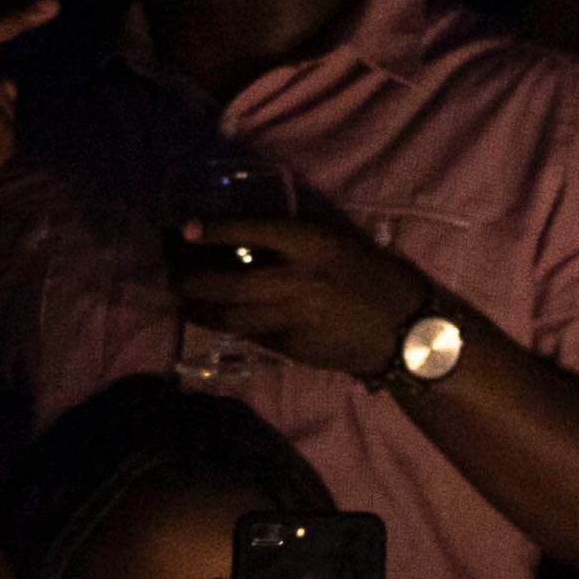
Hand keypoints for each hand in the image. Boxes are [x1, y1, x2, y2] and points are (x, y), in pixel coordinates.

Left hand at [170, 214, 434, 380]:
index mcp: (315, 245)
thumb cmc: (374, 278)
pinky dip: (229, 327)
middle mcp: (299, 280)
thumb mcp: (340, 243)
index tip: (185, 229)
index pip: (254, 230)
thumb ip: (296, 240)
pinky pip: (251, 335)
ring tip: (183, 302)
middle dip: (192, 280)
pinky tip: (216, 321)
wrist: (407, 332)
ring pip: (231, 317)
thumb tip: (247, 238)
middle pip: (230, 282)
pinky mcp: (293, 348)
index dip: (215, 230)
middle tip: (172, 275)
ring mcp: (294, 318)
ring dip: (200, 310)